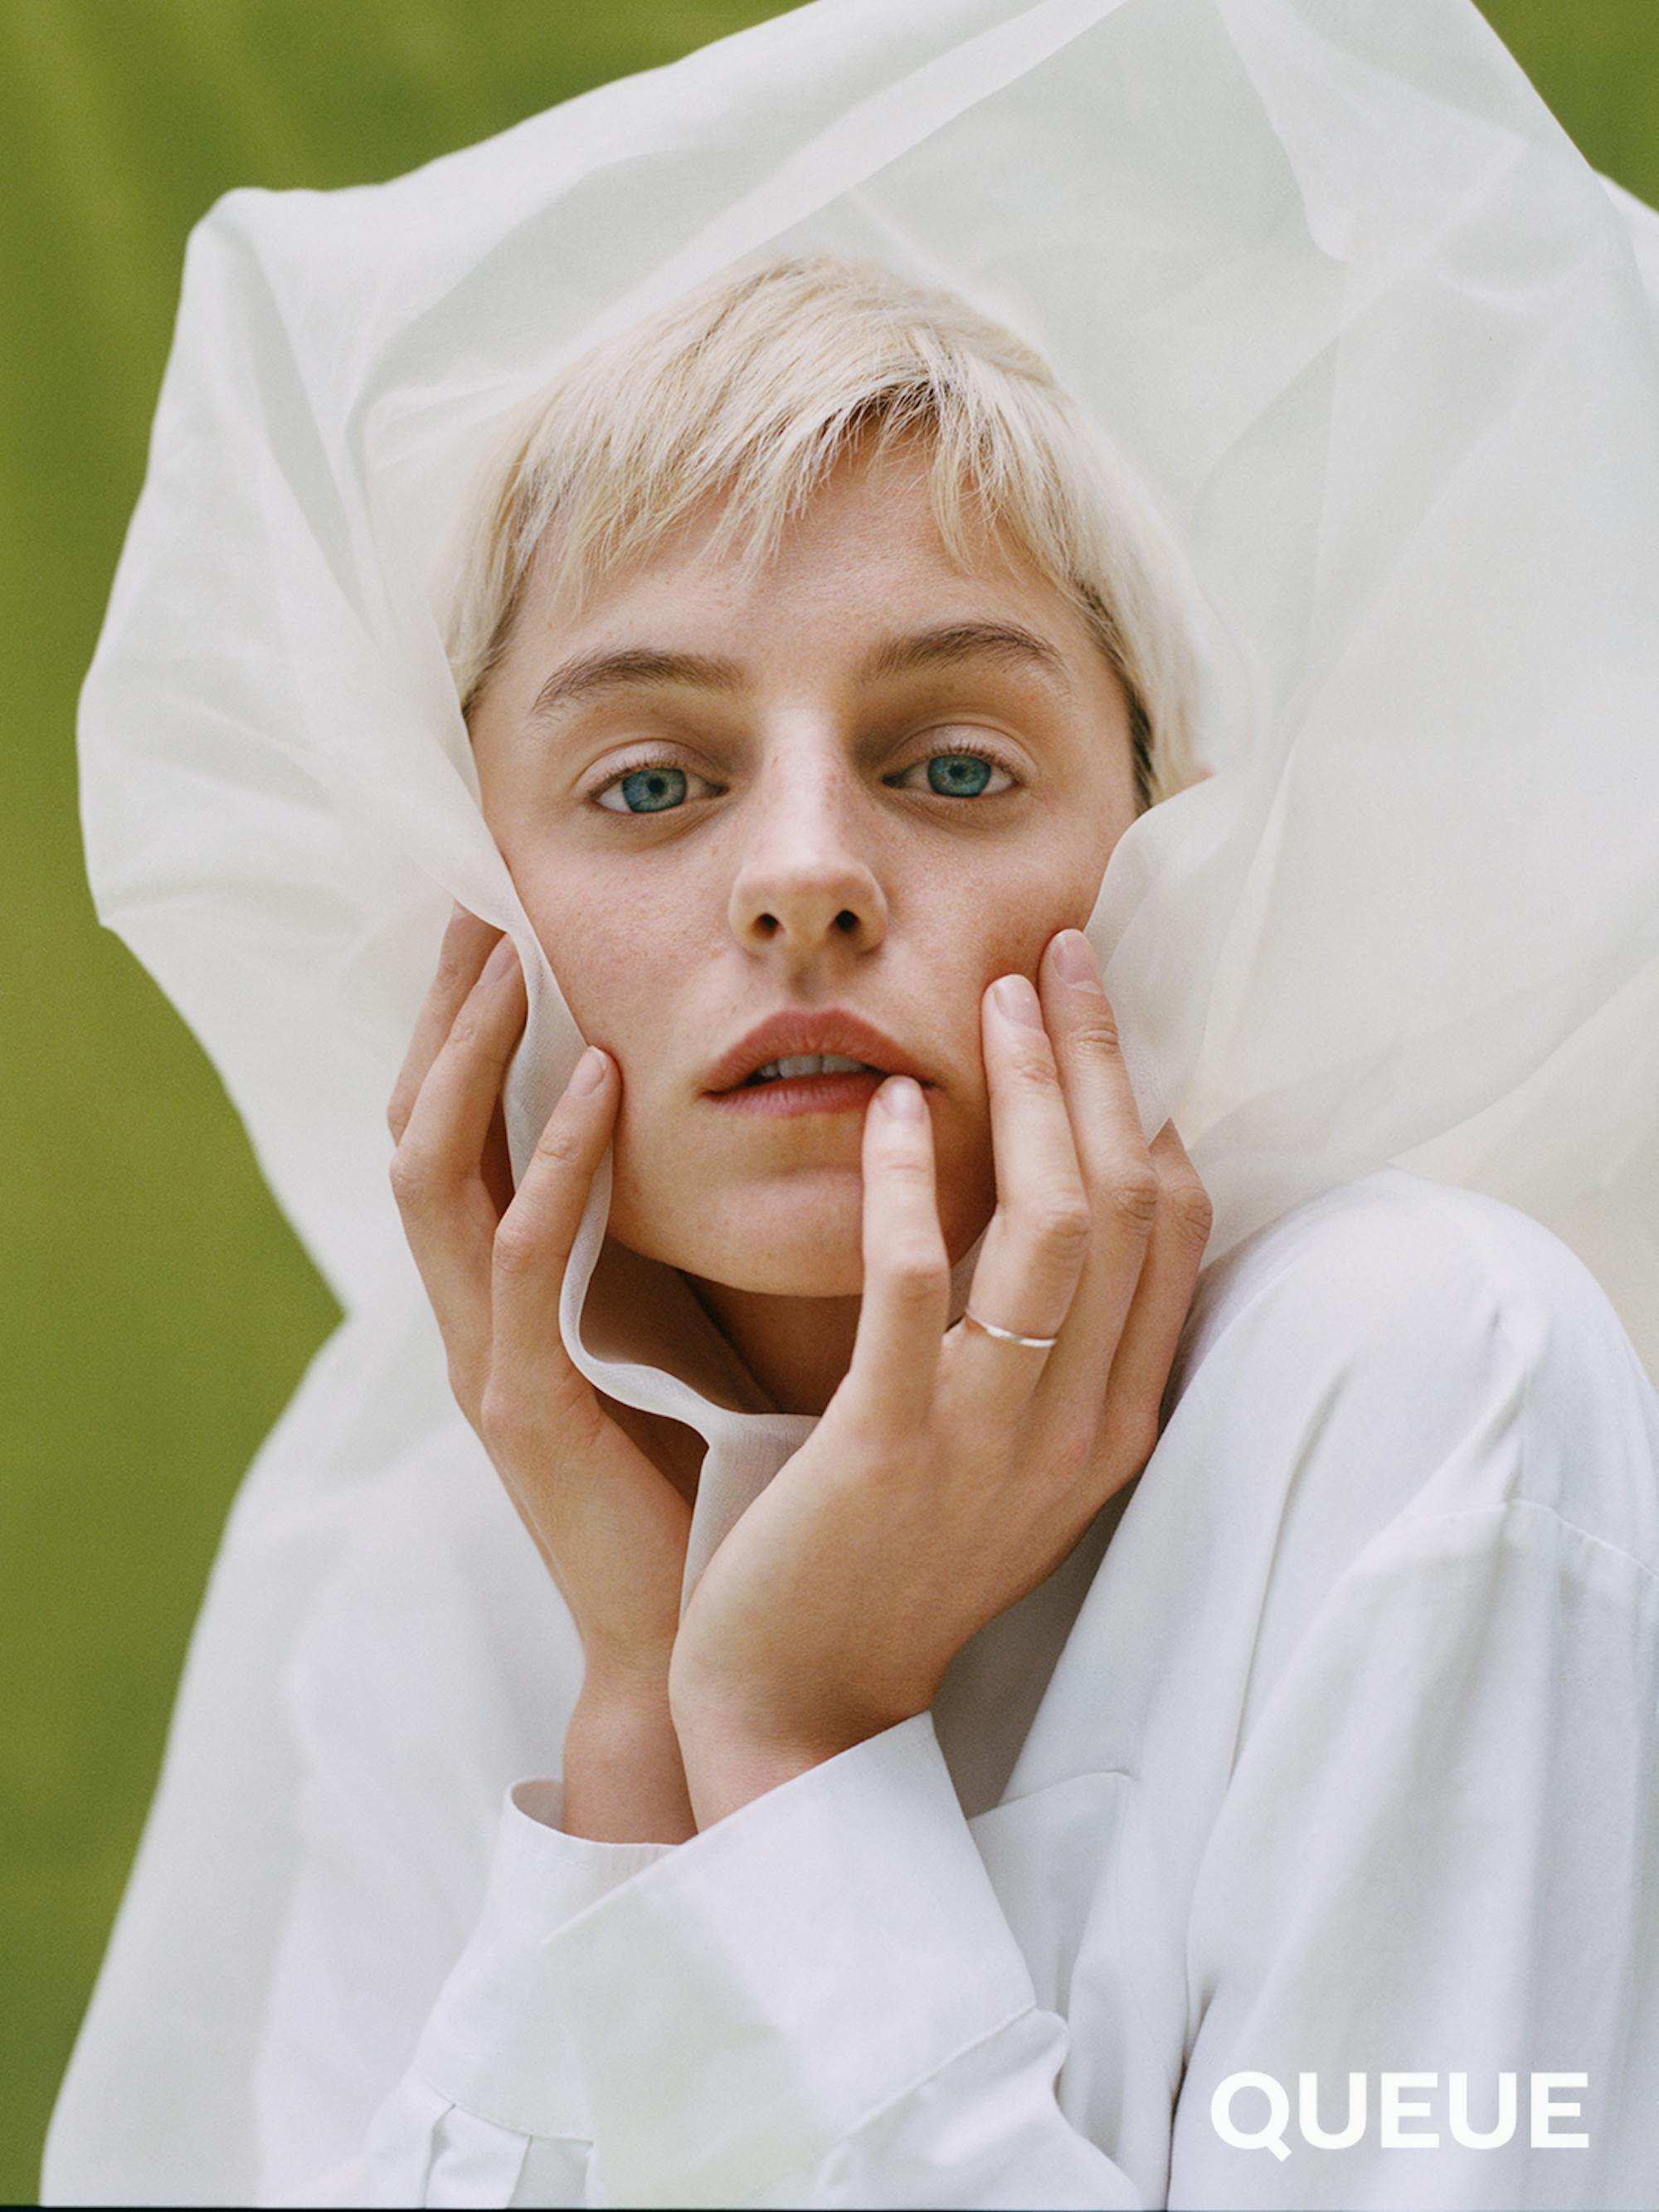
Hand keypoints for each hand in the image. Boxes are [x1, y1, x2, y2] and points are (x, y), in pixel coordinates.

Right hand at [385, 904, 695, 1697]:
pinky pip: (524, 1266)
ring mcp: (488, 1364)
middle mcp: (477, 1322)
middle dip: (443, 1019)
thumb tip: (728, 1135)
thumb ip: (666, 1249)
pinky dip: (551, 1166)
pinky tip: (602, 1086)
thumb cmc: (707, 1490)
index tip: (502, 927)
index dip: (466, 1034)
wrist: (710, 1652)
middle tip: (478, 906)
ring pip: (438, 1181)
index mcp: (510, 1305)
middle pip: (420, 1133)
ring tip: (512, 960)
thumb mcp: (677, 1342)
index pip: (461, 1138)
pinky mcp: (530, 1411)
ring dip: (471, 1062)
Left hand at [667, 927, 1211, 1825]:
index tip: (1095, 1011)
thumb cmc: (890, 1566)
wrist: (805, 1713)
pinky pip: (917, 1288)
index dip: (1144, 1103)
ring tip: (992, 996)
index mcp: (1114, 1422)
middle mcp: (1079, 1427)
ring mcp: (994, 1441)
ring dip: (1031, 1095)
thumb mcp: (999, 1455)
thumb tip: (1028, 1197)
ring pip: (1052, 1229)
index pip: (1174, 1231)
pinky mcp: (890, 1450)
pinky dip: (908, 1185)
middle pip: (1126, 1202)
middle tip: (1057, 956)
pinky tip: (886, 1106)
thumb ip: (1033, 1343)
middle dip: (1099, 1063)